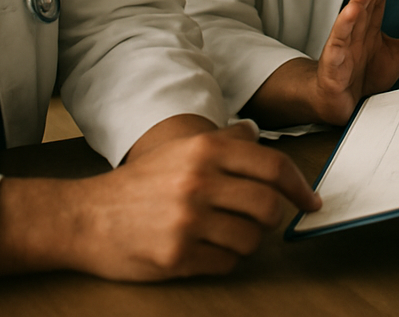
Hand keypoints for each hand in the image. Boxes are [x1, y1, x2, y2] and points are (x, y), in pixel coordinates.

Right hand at [0, 122, 319, 279]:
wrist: (87, 216)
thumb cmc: (144, 181)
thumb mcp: (184, 146)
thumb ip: (225, 139)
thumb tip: (258, 135)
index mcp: (207, 150)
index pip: (274, 167)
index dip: (300, 186)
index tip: (311, 201)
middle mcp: (200, 181)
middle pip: (269, 206)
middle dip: (274, 217)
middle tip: (262, 219)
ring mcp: (188, 220)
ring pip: (251, 238)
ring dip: (249, 240)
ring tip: (228, 232)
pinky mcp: (176, 256)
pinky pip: (226, 263)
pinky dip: (226, 259)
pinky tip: (208, 249)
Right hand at [309, 0, 398, 123]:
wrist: (339, 103)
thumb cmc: (362, 76)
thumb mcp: (397, 56)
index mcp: (369, 27)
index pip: (375, 0)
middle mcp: (355, 33)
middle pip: (362, 5)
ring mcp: (342, 49)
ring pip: (348, 24)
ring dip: (356, 6)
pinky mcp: (333, 68)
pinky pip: (336, 52)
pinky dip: (339, 40)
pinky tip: (344, 26)